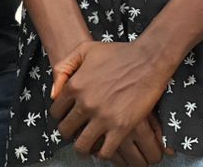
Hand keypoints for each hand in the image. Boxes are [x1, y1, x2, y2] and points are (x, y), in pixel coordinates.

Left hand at [49, 41, 170, 162]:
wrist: (148, 60)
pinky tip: (106, 144)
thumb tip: (53, 94)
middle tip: (80, 129)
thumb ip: (64, 67)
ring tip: (91, 142)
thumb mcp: (85, 49)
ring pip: (82, 146)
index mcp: (75, 85)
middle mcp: (85, 103)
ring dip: (84, 146)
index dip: (62, 116)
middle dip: (71, 132)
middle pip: (66, 131)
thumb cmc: (118, 53)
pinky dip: (103, 152)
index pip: (56, 112)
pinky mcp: (121, 127)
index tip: (71, 116)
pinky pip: (104, 152)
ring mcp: (103, 117)